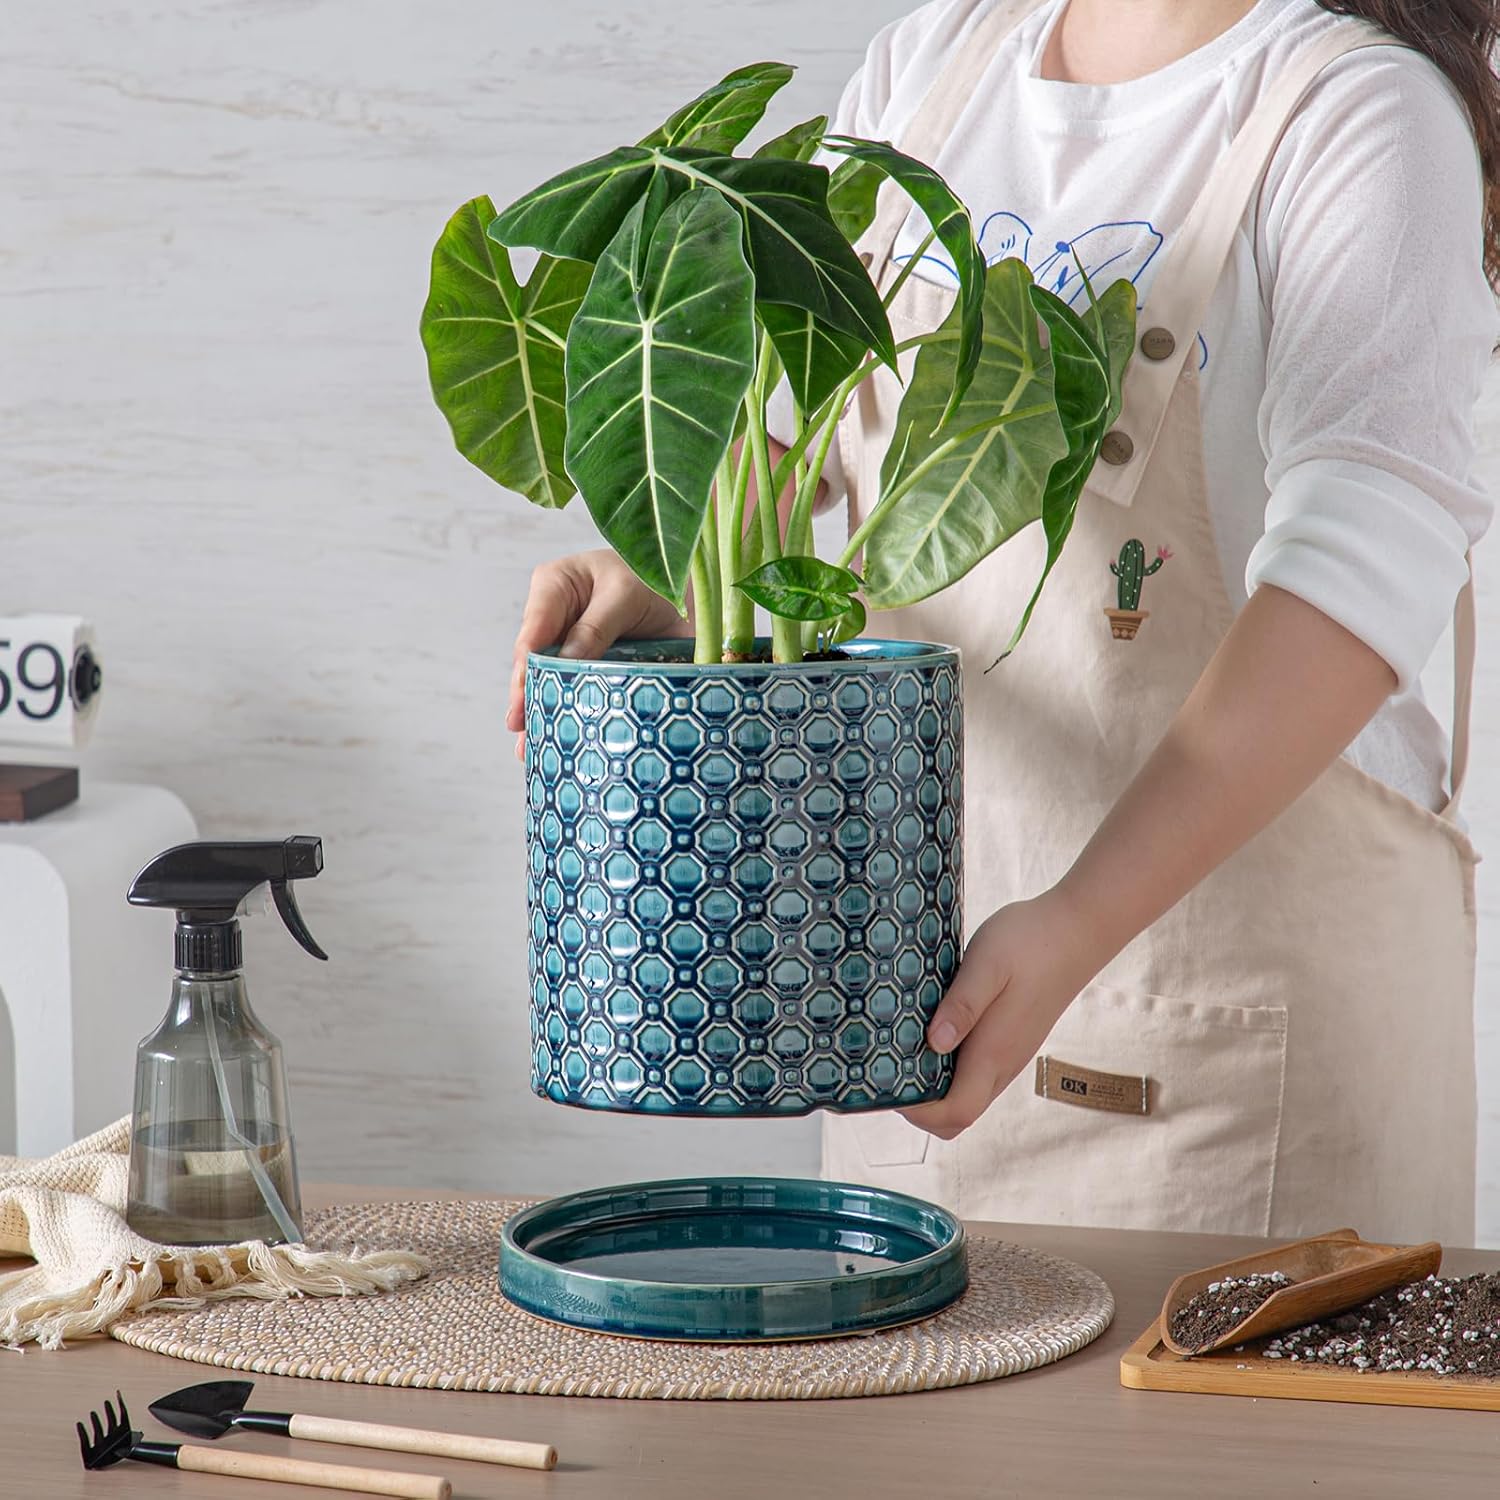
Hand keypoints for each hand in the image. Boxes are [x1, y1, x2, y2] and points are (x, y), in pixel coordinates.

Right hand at [508, 550, 688, 757]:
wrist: (690, 597)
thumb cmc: (653, 580)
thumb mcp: (625, 595)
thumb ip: (595, 627)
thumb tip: (565, 664)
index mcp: (554, 587)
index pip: (534, 630)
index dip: (526, 665)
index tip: (524, 696)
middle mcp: (556, 620)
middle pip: (534, 663)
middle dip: (527, 697)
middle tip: (523, 730)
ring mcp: (570, 649)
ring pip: (550, 684)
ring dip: (542, 716)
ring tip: (530, 750)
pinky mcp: (589, 671)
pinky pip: (575, 695)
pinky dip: (568, 718)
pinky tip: (555, 743)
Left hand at [900, 890, 1103, 1139]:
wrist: (1075, 931)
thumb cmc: (1028, 942)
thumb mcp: (986, 965)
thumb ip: (962, 1006)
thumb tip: (934, 1044)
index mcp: (993, 1052)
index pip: (956, 1113)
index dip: (921, 1113)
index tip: (891, 1085)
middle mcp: (1004, 1064)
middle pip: (960, 1114)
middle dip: (922, 1106)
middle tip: (890, 1067)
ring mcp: (1011, 1054)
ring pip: (969, 1095)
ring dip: (935, 1088)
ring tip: (904, 1048)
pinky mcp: (1014, 1040)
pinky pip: (978, 1073)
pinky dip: (951, 1070)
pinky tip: (933, 1033)